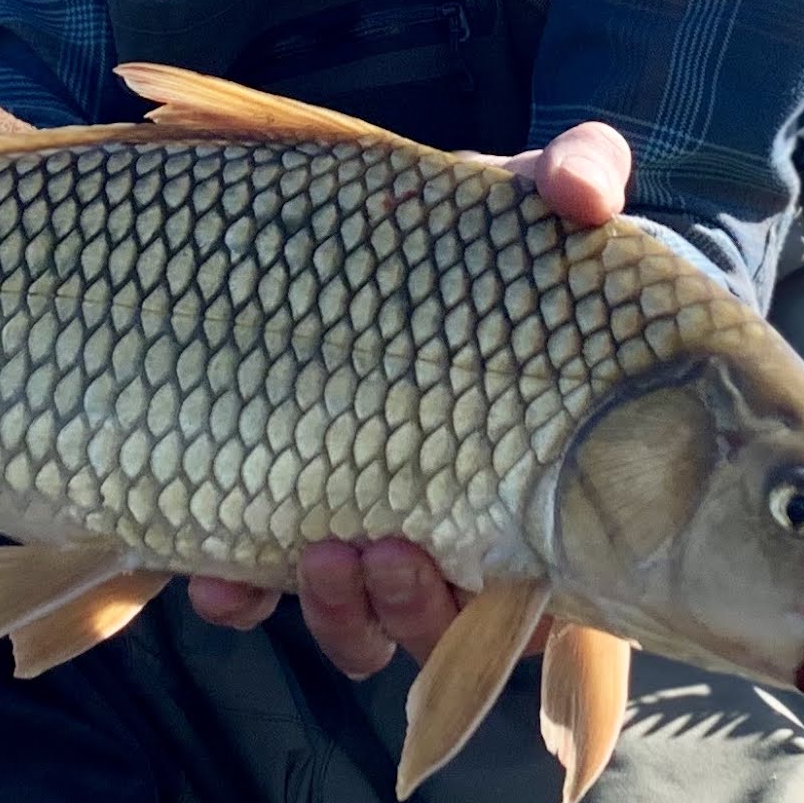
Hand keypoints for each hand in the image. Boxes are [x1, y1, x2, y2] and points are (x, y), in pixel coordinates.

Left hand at [188, 121, 633, 673]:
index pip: (555, 585)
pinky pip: (260, 590)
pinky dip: (239, 594)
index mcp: (537, 480)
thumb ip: (577, 176)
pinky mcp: (277, 514)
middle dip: (415, 608)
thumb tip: (587, 190)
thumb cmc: (483, 235)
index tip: (496, 569)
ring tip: (320, 554)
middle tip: (385, 552)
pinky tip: (216, 577)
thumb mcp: (530, 192)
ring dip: (343, 613)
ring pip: (363, 626)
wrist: (374, 241)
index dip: (531, 609)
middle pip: (449, 624)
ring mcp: (365, 529)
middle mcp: (458, 527)